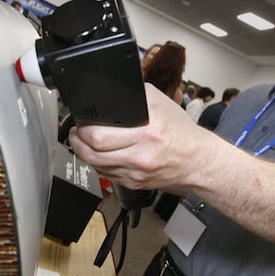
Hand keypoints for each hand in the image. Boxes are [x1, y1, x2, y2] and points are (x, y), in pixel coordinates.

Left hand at [68, 83, 203, 189]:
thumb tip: (111, 91)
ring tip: (82, 142)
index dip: (83, 129)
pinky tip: (99, 155)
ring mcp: (135, 173)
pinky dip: (99, 164)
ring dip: (84, 153)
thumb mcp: (160, 103)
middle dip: (77, 141)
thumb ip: (134, 96)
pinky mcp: (134, 184)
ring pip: (96, 166)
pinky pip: (106, 175)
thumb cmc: (180, 132)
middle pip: (92, 153)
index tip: (80, 122)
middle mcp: (139, 156)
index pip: (99, 136)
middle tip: (76, 132)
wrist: (197, 160)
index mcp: (146, 134)